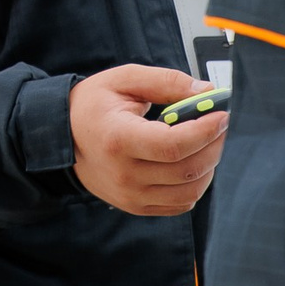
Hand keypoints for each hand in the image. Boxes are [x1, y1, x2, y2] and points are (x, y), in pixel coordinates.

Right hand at [68, 64, 227, 216]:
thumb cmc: (92, 106)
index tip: (222, 115)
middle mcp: (124, 174)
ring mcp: (130, 195)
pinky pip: (180, 204)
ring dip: (209, 166)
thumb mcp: (124, 79)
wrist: (63, 136)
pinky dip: (195, 184)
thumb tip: (205, 92)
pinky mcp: (137, 206)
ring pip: (189, 191)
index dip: (206, 131)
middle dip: (214, 145)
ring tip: (207, 142)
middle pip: (187, 170)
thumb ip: (166, 82)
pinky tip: (191, 161)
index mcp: (118, 139)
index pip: (174, 145)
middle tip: (220, 124)